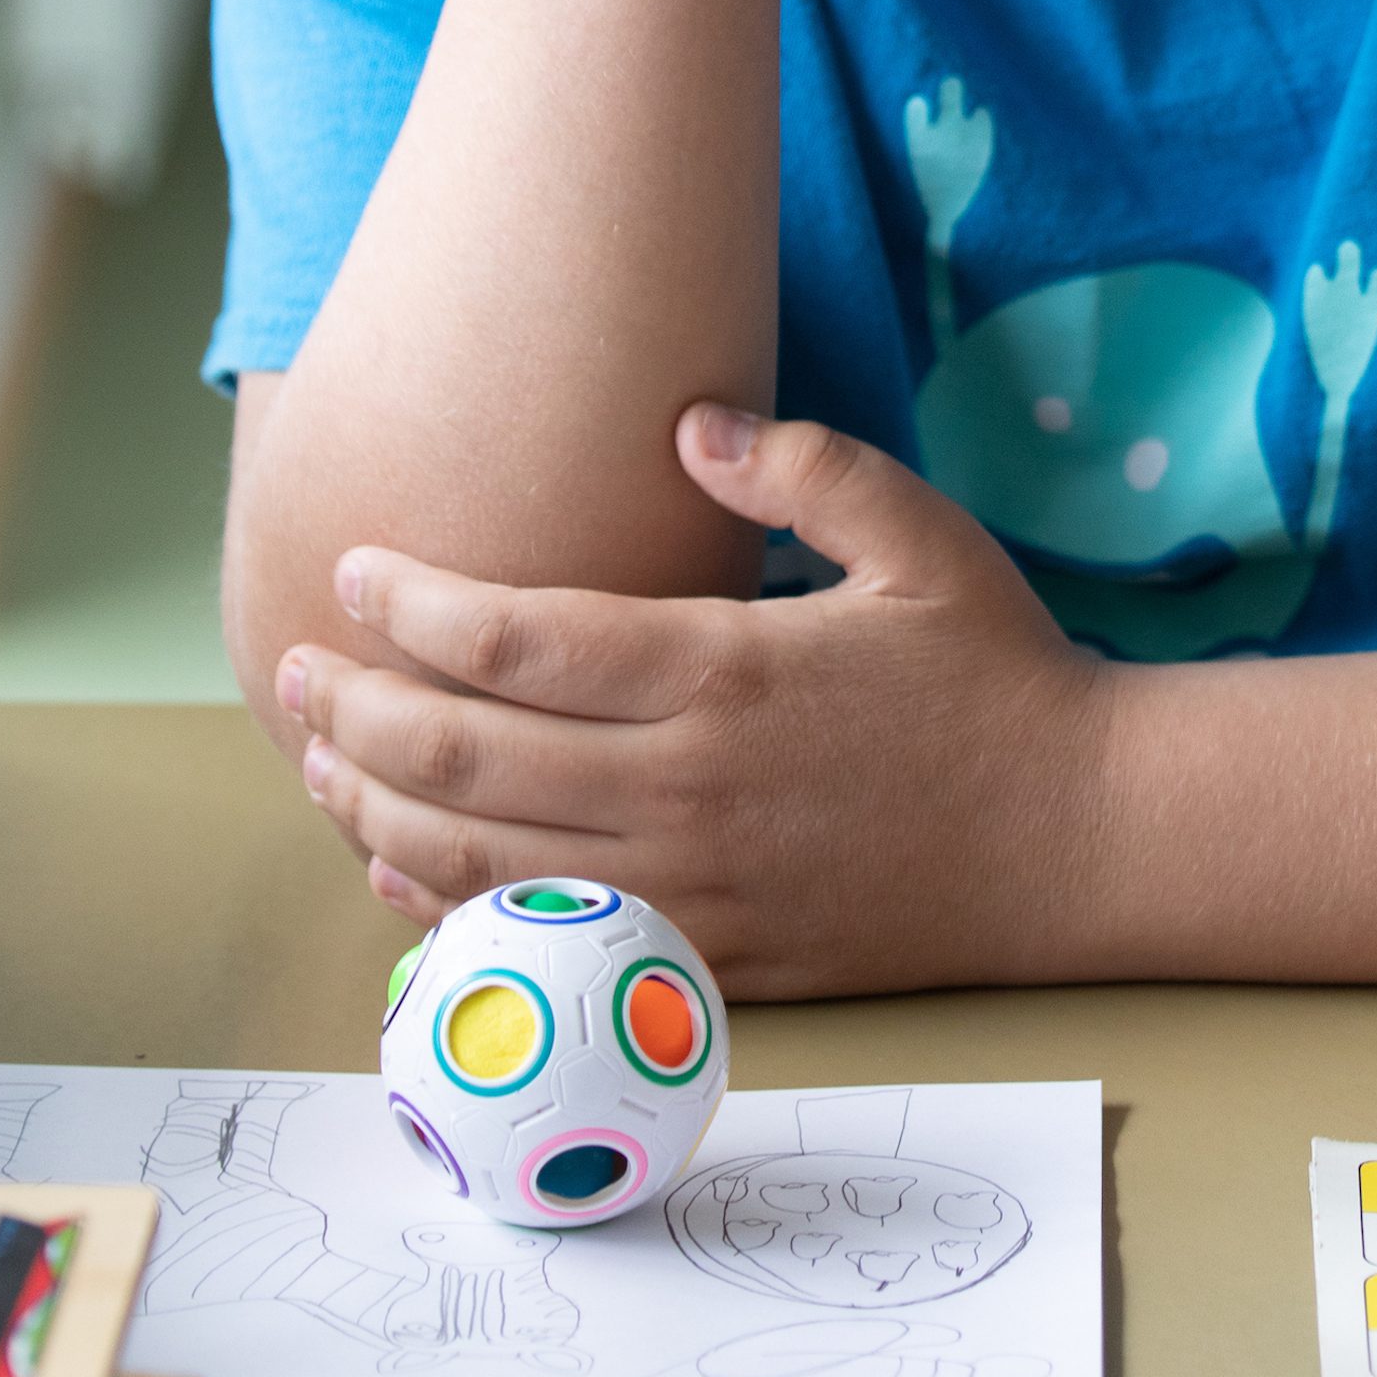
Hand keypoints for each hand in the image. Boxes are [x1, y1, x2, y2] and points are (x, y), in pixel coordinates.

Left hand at [272, 409, 1120, 997]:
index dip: (410, 606)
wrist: (1084, 838)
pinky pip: (547, 944)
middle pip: (463, 754)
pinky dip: (454, 911)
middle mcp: (686, 786)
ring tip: (318, 764)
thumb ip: (802, 465)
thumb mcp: (921, 536)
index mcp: (724, 670)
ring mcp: (693, 885)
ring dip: (376, 810)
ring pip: (481, 860)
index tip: (354, 569)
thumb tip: (686, 419)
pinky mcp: (711, 958)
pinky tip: (405, 873)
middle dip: (353, 708)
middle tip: (292, 671)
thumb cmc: (1000, 675)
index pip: (515, 639)